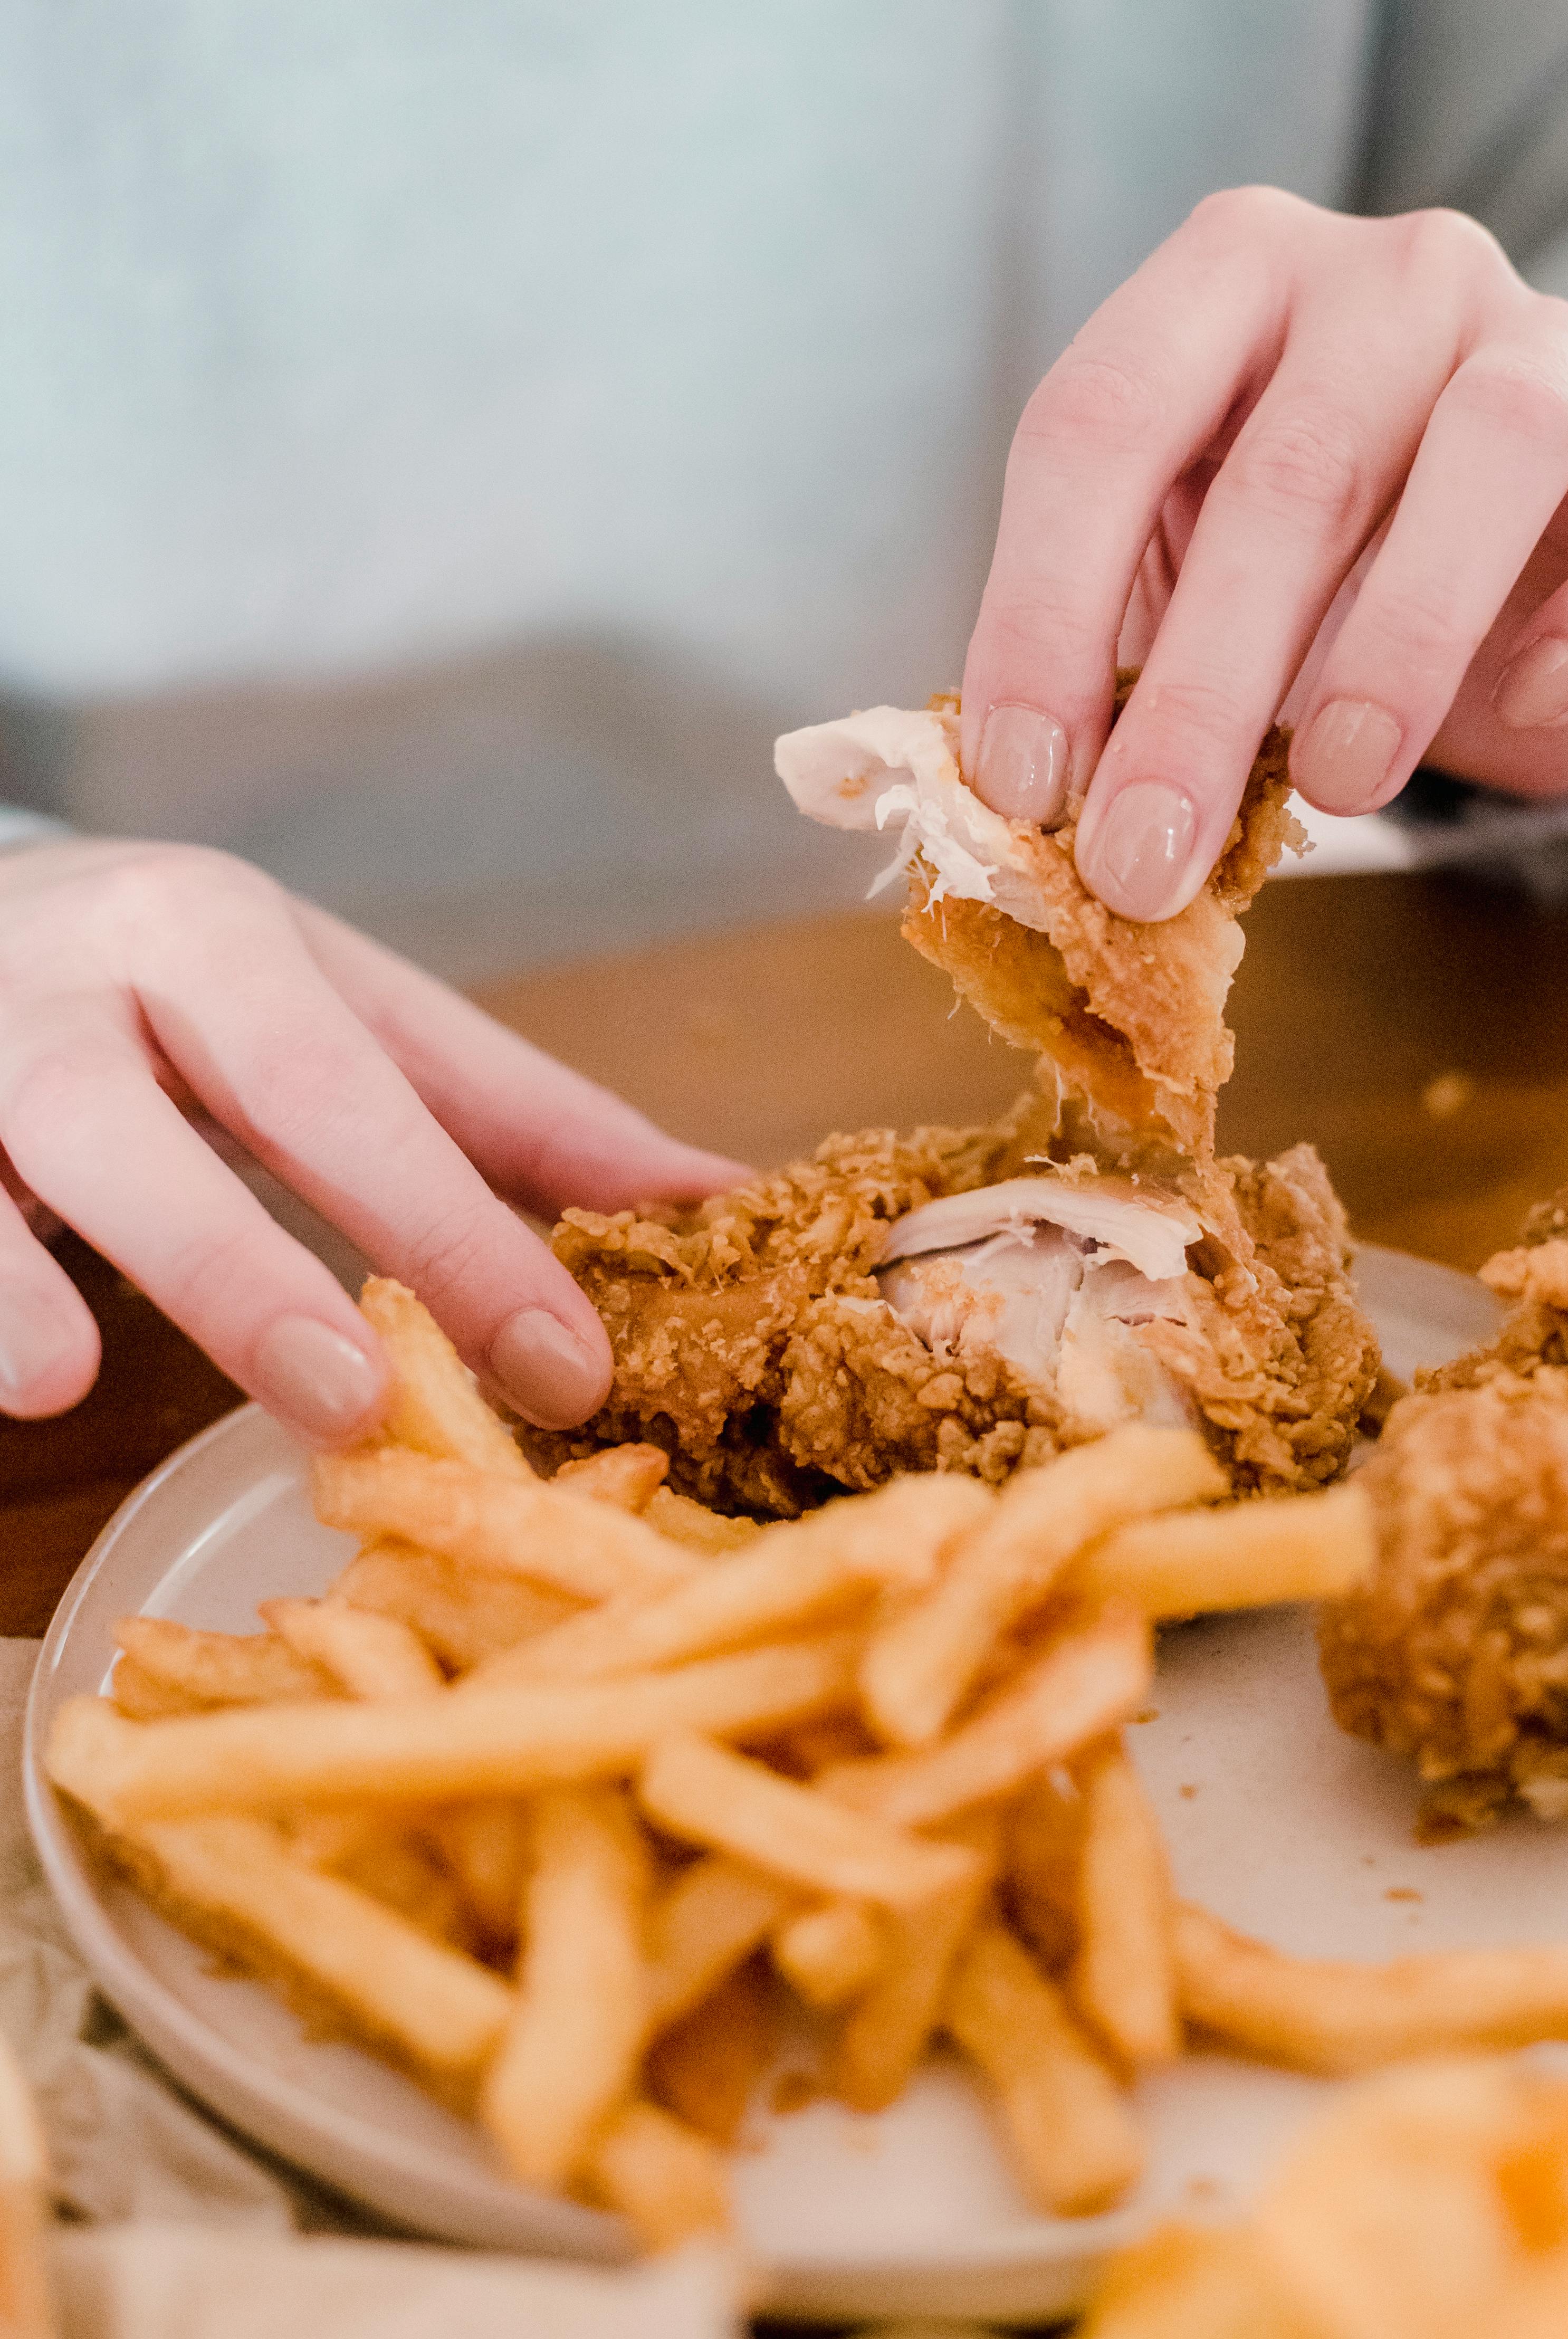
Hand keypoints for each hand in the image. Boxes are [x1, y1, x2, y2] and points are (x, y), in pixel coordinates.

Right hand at [0, 840, 743, 1438]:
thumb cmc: (181, 987)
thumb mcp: (342, 1012)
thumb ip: (515, 1118)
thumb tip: (725, 1201)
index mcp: (211, 935)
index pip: (346, 1094)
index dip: (454, 1233)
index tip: (564, 1367)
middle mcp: (64, 982)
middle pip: (141, 1125)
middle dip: (240, 1268)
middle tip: (351, 1403)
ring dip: (10, 1282)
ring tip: (57, 1382)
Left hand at [960, 190, 1567, 917]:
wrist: (1505, 539)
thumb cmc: (1306, 558)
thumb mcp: (1178, 573)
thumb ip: (1108, 653)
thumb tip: (1034, 807)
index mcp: (1227, 274)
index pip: (1102, 421)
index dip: (1043, 612)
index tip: (1028, 788)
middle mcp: (1394, 272)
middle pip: (1291, 466)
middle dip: (1201, 691)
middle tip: (1146, 859)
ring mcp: (1553, 335)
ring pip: (1498, 446)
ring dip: (1404, 635)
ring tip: (1337, 785)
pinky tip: (1541, 699)